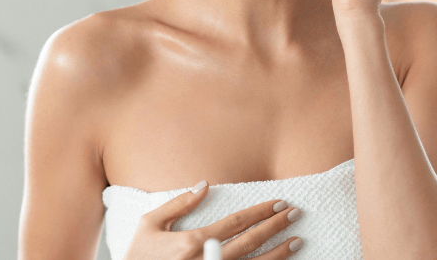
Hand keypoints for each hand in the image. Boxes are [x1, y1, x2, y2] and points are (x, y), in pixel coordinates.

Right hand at [123, 183, 303, 259]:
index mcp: (193, 242)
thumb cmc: (138, 256)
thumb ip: (178, 203)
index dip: (260, 212)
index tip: (279, 203)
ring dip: (280, 252)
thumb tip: (205, 184)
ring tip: (298, 240)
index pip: (237, 222)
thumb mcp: (149, 224)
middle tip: (296, 214)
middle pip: (252, 241)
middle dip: (276, 226)